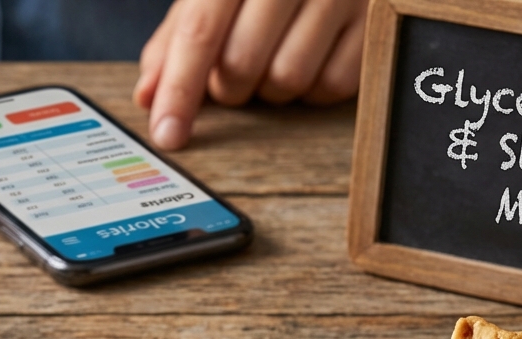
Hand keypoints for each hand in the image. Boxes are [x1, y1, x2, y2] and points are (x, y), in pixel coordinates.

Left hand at [134, 0, 367, 149]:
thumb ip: (177, 38)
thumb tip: (147, 96)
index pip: (200, 31)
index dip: (179, 89)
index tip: (168, 135)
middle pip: (242, 66)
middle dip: (229, 86)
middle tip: (237, 69)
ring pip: (287, 80)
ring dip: (272, 88)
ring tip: (278, 55)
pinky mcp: (374, 22)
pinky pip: (331, 86)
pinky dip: (314, 88)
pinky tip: (313, 57)